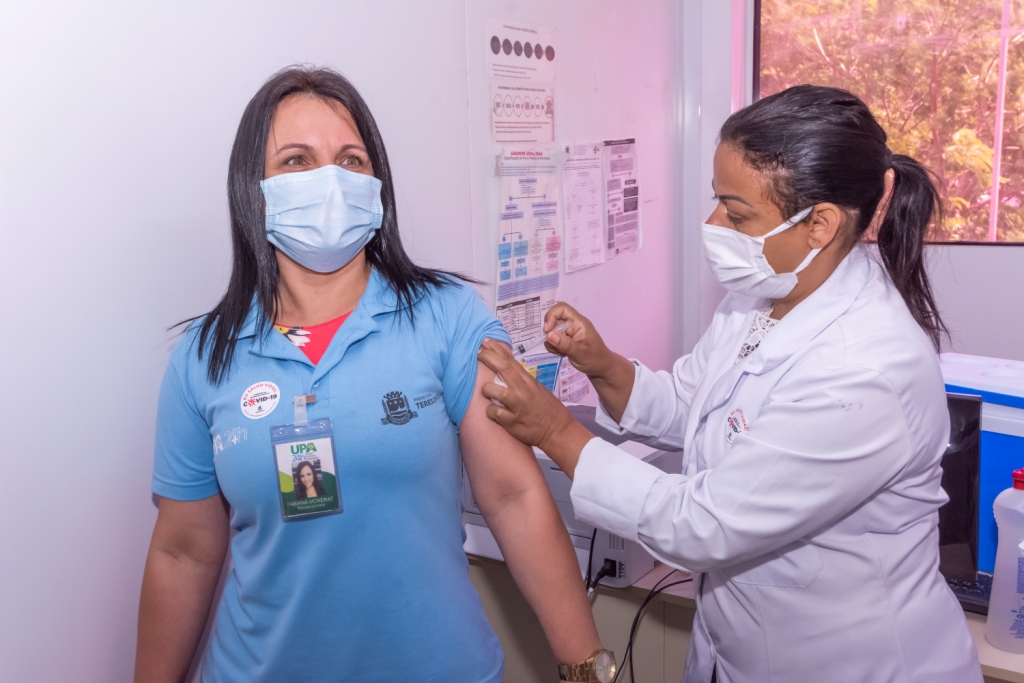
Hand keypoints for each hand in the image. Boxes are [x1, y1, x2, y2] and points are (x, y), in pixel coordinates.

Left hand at [478, 338, 592, 475]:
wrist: (558, 430)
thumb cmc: (547, 409)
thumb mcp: (536, 389)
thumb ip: (521, 380)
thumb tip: (505, 369)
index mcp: (528, 381)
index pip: (510, 360)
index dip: (496, 349)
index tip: (486, 341)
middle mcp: (523, 391)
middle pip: (503, 368)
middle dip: (487, 357)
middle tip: (477, 353)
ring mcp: (517, 406)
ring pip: (495, 391)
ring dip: (486, 389)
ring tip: (486, 392)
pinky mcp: (513, 422)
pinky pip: (494, 413)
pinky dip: (490, 411)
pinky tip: (493, 412)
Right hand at [542, 303, 615, 380]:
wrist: (601, 368)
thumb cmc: (595, 360)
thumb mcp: (580, 354)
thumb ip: (565, 344)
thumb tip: (549, 335)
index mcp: (579, 323)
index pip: (562, 308)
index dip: (552, 315)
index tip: (548, 331)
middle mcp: (573, 324)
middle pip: (554, 319)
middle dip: (550, 332)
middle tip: (554, 346)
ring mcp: (569, 332)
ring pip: (552, 330)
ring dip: (551, 342)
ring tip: (561, 352)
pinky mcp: (566, 339)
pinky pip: (553, 338)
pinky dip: (553, 346)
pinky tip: (562, 354)